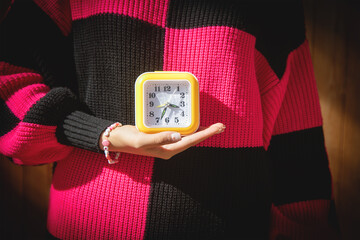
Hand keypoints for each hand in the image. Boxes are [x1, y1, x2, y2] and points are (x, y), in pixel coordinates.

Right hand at [99, 123, 224, 159]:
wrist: (116, 140)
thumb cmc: (127, 139)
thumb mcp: (141, 138)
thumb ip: (159, 137)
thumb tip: (178, 136)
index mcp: (167, 150)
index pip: (190, 141)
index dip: (206, 134)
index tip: (219, 128)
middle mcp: (169, 148)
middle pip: (193, 140)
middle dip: (207, 133)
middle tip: (222, 126)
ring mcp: (166, 143)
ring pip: (188, 137)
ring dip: (201, 131)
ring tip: (214, 126)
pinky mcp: (162, 137)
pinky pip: (180, 133)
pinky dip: (189, 128)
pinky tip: (193, 123)